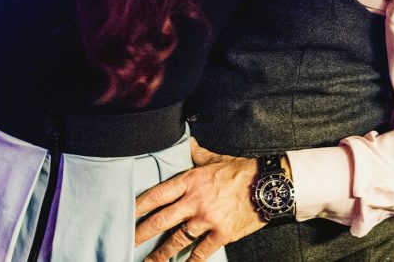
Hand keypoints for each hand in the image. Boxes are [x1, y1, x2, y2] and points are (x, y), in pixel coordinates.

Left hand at [135, 140, 265, 261]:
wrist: (268, 186)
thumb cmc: (241, 171)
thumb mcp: (216, 159)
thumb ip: (197, 154)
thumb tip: (187, 143)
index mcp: (191, 181)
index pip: (158, 194)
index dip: (139, 206)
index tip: (126, 214)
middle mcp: (195, 201)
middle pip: (161, 220)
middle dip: (142, 233)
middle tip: (127, 242)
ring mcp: (208, 220)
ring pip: (178, 240)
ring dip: (161, 253)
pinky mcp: (222, 234)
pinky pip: (202, 252)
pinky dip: (191, 261)